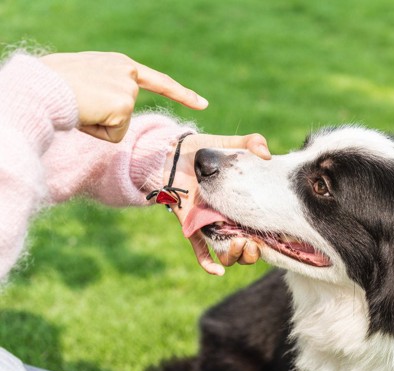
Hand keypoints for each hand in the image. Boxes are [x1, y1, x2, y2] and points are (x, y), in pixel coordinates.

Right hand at [41, 52, 207, 142]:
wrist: (43, 86)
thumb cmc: (54, 84)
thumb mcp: (86, 78)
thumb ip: (106, 88)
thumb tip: (113, 112)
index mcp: (120, 64)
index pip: (157, 81)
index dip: (181, 94)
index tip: (202, 103)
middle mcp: (128, 72)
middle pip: (126, 112)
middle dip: (105, 118)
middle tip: (80, 104)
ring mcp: (128, 89)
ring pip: (120, 126)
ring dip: (98, 124)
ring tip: (80, 106)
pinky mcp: (124, 106)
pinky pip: (115, 136)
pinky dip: (98, 132)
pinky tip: (86, 115)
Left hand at [166, 133, 270, 274]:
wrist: (170, 154)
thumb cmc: (202, 150)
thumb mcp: (228, 144)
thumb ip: (250, 143)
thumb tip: (266, 153)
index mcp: (244, 205)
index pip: (263, 228)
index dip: (273, 236)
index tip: (277, 233)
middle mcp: (231, 220)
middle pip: (248, 248)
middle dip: (254, 251)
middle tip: (254, 243)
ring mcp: (212, 227)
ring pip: (228, 254)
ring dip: (235, 255)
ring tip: (239, 245)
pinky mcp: (193, 228)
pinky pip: (201, 251)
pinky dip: (209, 264)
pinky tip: (216, 271)